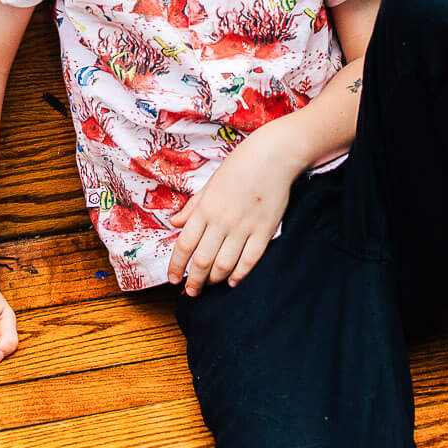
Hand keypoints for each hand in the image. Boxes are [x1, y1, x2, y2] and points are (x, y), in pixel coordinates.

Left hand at [167, 130, 300, 294]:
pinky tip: (232, 280)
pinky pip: (250, 260)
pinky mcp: (264, 231)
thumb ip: (193, 206)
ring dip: (214, 280)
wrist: (273, 156)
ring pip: (224, 265)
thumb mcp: (210, 184)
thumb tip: (175, 223)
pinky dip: (239, 274)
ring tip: (210, 284)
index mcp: (205, 208)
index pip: (184, 245)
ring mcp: (244, 227)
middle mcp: (222, 221)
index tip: (173, 279)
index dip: (176, 265)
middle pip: (202, 261)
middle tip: (192, 291)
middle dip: (194, 280)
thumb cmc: (240, 166)